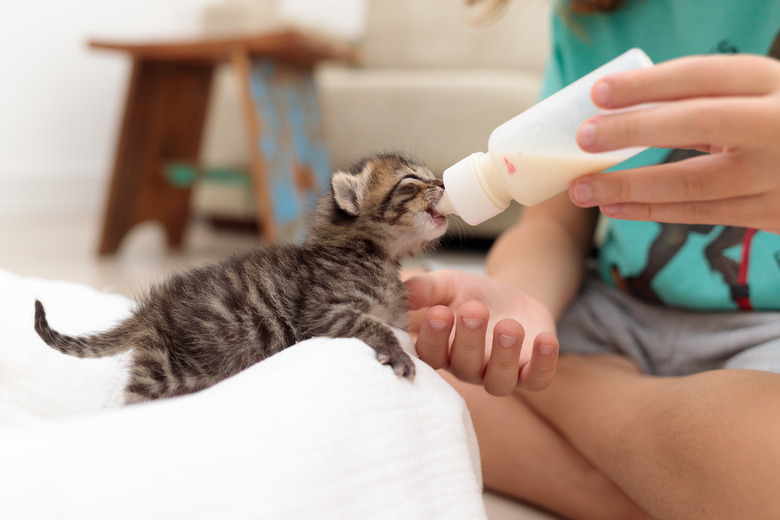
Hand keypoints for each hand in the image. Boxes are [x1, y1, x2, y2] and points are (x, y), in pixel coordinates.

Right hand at [404, 269, 557, 394]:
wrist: (510, 300)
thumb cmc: (470, 295)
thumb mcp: (447, 285)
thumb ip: (425, 288)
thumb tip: (401, 289)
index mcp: (441, 350)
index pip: (430, 354)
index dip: (433, 337)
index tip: (438, 312)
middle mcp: (467, 369)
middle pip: (464, 366)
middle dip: (469, 339)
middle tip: (473, 310)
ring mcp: (499, 375)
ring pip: (499, 380)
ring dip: (504, 355)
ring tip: (509, 326)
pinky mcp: (530, 373)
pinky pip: (537, 379)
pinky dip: (543, 364)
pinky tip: (545, 340)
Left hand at [568, 54, 779, 232]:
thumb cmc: (775, 124)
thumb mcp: (755, 97)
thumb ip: (705, 100)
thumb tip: (621, 109)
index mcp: (771, 82)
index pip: (702, 75)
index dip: (648, 83)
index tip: (598, 91)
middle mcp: (777, 124)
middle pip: (698, 122)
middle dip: (633, 130)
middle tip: (583, 137)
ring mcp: (776, 173)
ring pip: (690, 182)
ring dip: (628, 186)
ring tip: (581, 188)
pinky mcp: (771, 213)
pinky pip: (698, 215)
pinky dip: (649, 211)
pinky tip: (613, 207)